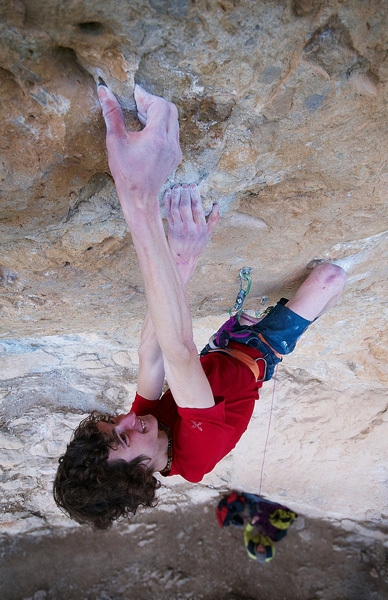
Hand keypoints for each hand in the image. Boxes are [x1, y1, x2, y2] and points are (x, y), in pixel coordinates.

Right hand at [97, 84, 181, 210]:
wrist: (139, 196)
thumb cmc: (126, 172)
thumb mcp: (115, 141)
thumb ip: (112, 114)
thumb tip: (104, 91)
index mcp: (157, 137)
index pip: (160, 105)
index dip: (146, 97)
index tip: (134, 95)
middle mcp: (171, 142)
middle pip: (170, 109)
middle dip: (153, 103)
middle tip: (137, 105)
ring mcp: (176, 150)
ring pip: (173, 121)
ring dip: (158, 114)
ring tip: (140, 116)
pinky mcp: (176, 155)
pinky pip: (173, 133)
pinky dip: (162, 126)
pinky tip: (147, 131)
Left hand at [164, 184, 218, 279]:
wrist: (184, 257)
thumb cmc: (198, 244)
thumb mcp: (209, 233)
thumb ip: (214, 219)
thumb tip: (216, 205)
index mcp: (201, 228)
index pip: (197, 208)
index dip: (194, 195)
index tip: (192, 186)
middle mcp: (190, 228)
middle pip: (185, 207)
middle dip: (184, 194)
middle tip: (184, 185)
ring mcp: (179, 229)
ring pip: (176, 209)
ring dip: (175, 196)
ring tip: (177, 187)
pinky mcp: (171, 229)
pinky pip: (168, 213)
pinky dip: (168, 202)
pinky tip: (169, 194)